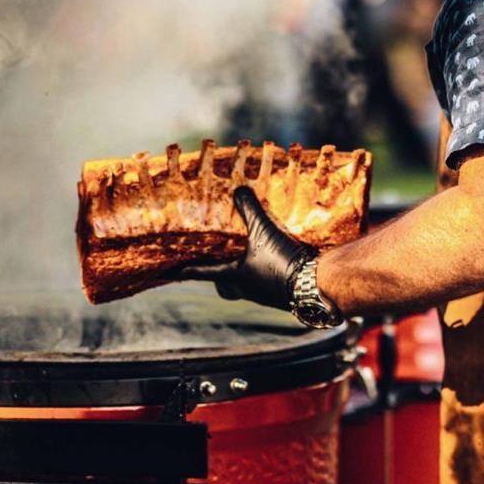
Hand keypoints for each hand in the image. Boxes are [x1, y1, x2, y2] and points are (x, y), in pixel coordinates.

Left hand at [167, 186, 315, 310]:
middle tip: (215, 261)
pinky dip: (263, 270)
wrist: (314, 287)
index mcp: (233, 277)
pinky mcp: (282, 292)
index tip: (168, 272)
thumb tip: (237, 189)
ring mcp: (264, 293)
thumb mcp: (263, 231)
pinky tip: (273, 257)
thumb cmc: (281, 262)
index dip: (184, 270)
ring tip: (245, 253)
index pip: (201, 272)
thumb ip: (250, 210)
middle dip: (218, 275)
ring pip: (244, 284)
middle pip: (223, 285)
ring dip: (241, 271)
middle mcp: (246, 289)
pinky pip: (264, 282)